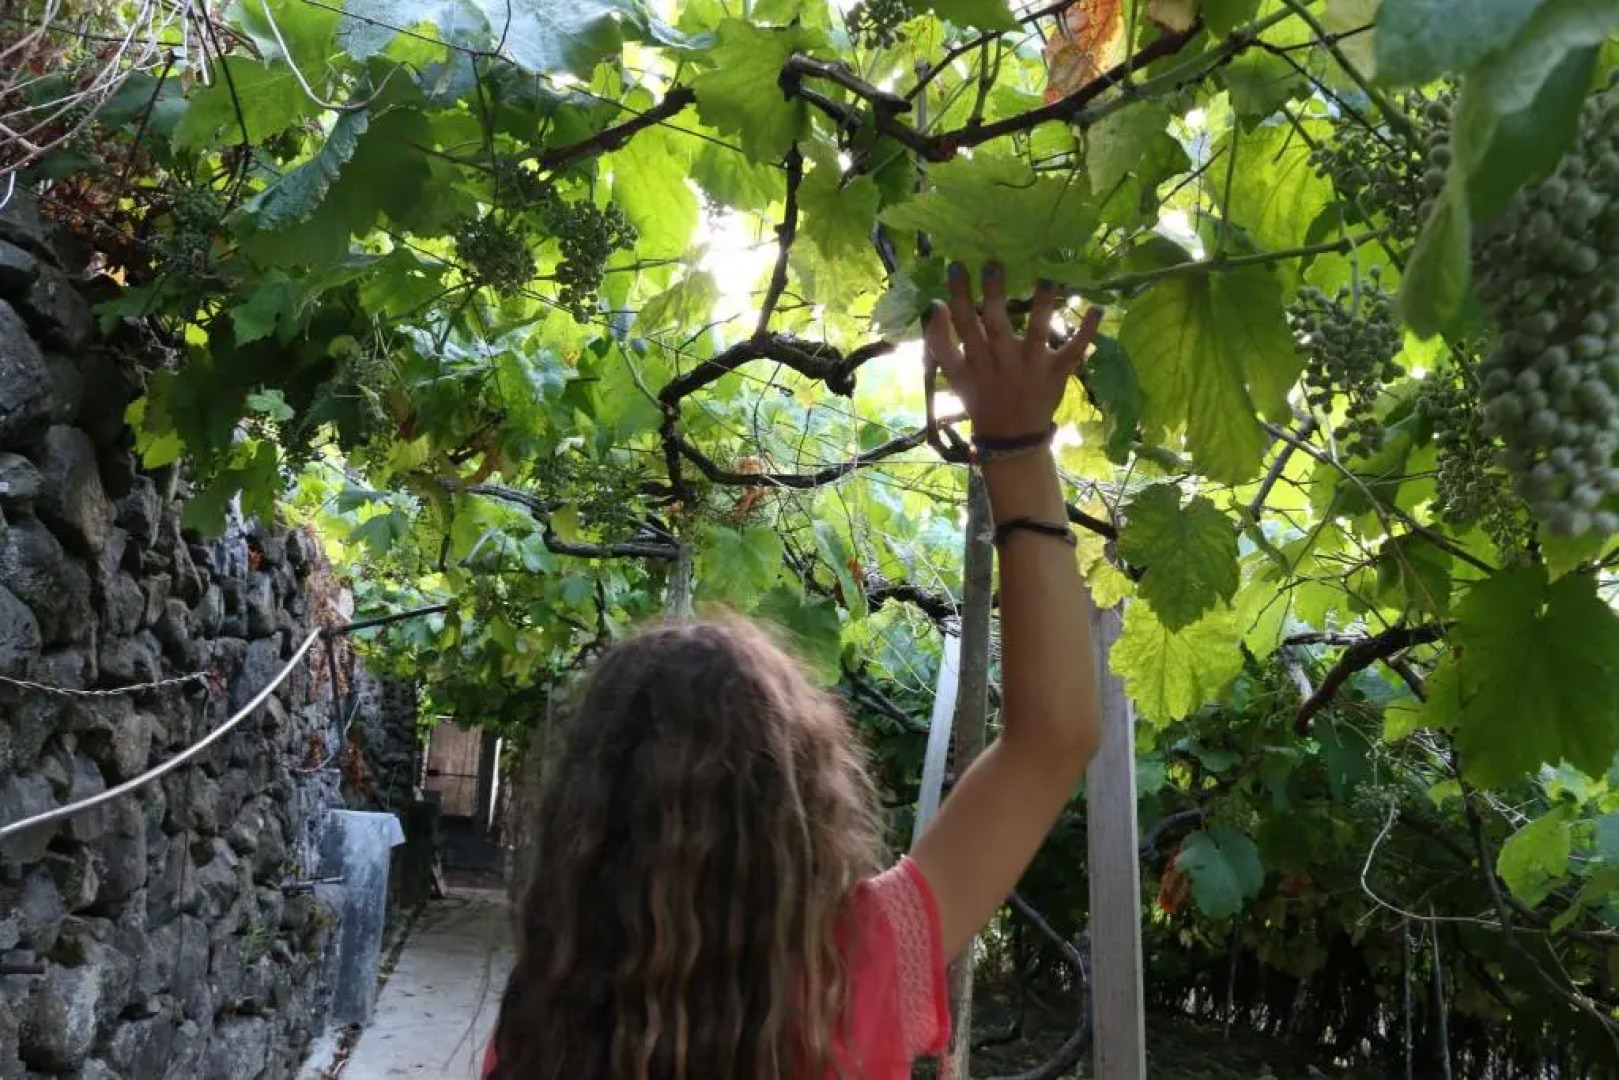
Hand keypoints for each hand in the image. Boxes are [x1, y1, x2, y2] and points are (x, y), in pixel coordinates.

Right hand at [923, 262, 1101, 440]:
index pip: (964, 322)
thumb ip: (940, 341)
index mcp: (976, 360)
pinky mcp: (1057, 374)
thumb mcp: (953, 374)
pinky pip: (1073, 351)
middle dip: (994, 295)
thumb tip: (935, 304)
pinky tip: (1098, 309)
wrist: (1010, 438)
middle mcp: (1003, 362)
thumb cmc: (979, 397)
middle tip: (994, 263)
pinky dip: (1087, 332)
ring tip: (1049, 277)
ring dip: (1044, 305)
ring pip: (1038, 333)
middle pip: (997, 324)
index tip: (957, 265)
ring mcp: (1032, 368)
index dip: (959, 295)